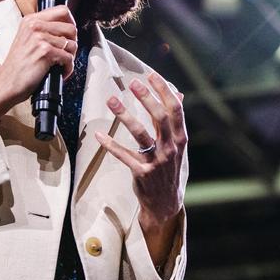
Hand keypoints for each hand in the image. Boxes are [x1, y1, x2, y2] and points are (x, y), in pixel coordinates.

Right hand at [0, 4, 76, 116]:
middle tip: (67, 53)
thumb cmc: (17, 65)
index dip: (71, 23)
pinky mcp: (45, 52)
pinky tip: (60, 72)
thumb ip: (42, 30)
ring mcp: (40, 38)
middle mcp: (35, 26)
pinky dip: (68, 68)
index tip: (70, 35)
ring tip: (61, 64)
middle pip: (71, 27)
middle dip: (73, 43)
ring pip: (72, 44)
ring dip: (71, 57)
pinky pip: (69, 58)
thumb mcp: (26, 39)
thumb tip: (66, 30)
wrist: (6, 82)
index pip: (62, 11)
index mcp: (30, 20)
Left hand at [94, 72, 186, 221]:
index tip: (152, 75)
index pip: (175, 109)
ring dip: (125, 116)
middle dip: (146, 98)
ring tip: (112, 101)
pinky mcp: (142, 172)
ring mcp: (157, 161)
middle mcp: (171, 148)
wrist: (166, 204)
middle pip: (159, 117)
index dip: (164, 91)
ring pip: (140, 134)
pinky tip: (99, 134)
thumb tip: (179, 94)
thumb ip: (176, 121)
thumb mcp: (179, 146)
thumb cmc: (171, 170)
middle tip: (132, 83)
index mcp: (181, 139)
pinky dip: (110, 145)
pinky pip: (124, 155)